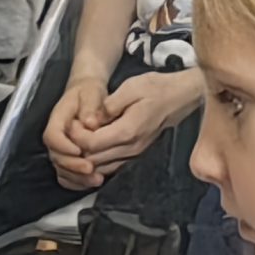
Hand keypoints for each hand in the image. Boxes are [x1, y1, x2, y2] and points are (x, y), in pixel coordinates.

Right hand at [42, 73, 111, 189]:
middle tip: (91, 169)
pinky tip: (91, 183)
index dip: (63, 145)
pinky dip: (77, 182)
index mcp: (57, 120)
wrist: (88, 96)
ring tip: (96, 180)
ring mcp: (61, 149)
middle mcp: (56, 137)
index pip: (52, 136)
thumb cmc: (89, 93)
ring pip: (62, 169)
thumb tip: (91, 123)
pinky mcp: (68, 157)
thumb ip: (91, 106)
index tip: (79, 150)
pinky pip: (67, 175)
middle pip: (56, 157)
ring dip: (77, 177)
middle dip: (73, 166)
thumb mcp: (91, 92)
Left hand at [68, 71, 203, 179]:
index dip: (76, 136)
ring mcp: (135, 154)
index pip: (90, 144)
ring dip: (86, 157)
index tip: (73, 122)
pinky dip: (97, 160)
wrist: (181, 96)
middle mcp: (131, 148)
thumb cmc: (157, 88)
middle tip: (74, 130)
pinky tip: (94, 145)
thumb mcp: (131, 87)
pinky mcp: (136, 155)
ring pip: (100, 167)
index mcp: (128, 131)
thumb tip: (91, 120)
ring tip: (82, 138)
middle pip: (92, 160)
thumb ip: (109, 105)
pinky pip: (110, 166)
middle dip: (78, 148)